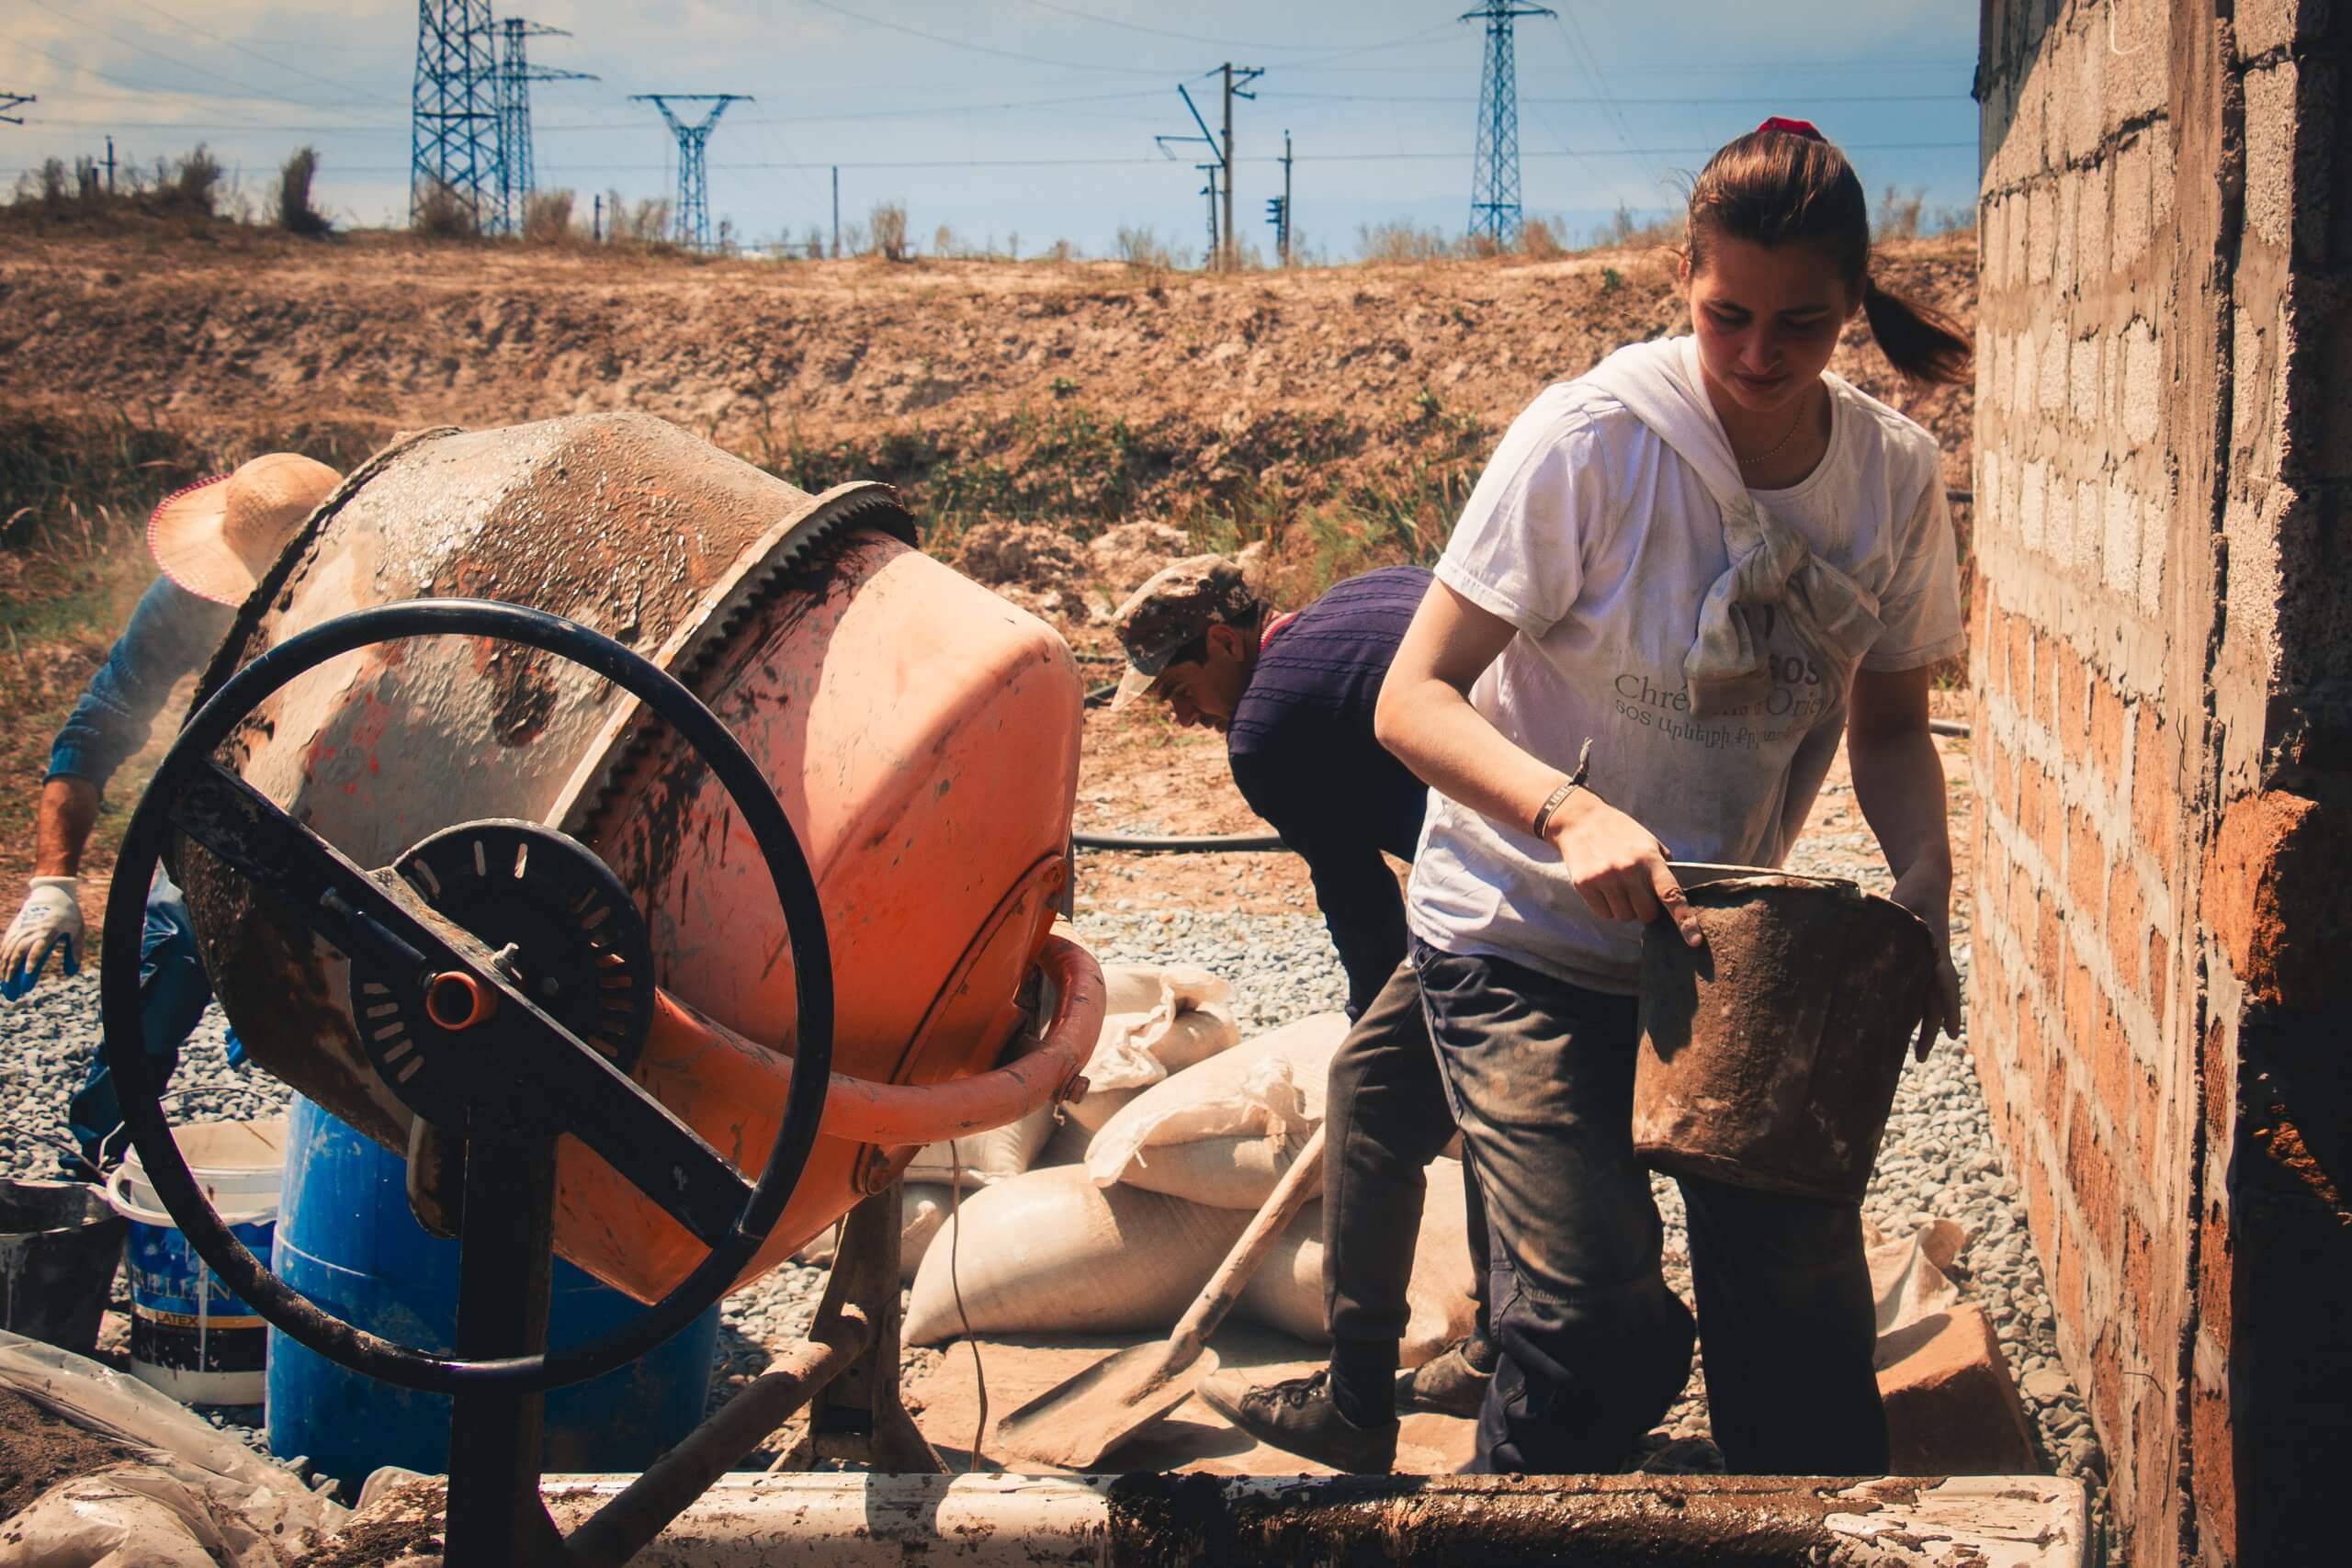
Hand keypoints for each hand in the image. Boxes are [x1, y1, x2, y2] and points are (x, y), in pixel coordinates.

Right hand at [2, 877, 83, 999]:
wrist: (52, 892)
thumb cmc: (68, 913)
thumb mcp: (77, 930)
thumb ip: (75, 951)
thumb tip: (71, 973)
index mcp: (48, 931)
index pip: (38, 948)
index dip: (32, 960)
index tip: (28, 974)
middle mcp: (31, 931)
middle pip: (18, 952)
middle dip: (13, 971)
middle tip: (12, 990)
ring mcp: (21, 929)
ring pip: (8, 950)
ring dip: (5, 968)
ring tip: (5, 984)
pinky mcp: (15, 928)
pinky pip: (5, 944)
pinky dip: (2, 957)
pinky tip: (2, 970)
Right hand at [1545, 793, 1702, 946]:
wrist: (1581, 820)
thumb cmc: (1621, 833)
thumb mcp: (1649, 842)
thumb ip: (1663, 868)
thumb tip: (1674, 898)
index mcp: (1650, 859)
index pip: (1671, 895)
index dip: (1685, 920)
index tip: (1694, 941)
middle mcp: (1628, 870)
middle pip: (1646, 914)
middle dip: (1645, 908)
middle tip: (1636, 891)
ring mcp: (1605, 878)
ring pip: (1624, 917)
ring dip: (1624, 908)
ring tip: (1617, 885)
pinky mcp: (1585, 884)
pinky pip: (1604, 914)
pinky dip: (1606, 906)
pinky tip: (1602, 887)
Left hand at [1889, 867, 1959, 1060]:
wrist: (1926, 881)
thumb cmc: (1914, 889)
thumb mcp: (1907, 900)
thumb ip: (1902, 915)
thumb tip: (1892, 927)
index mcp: (1935, 949)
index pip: (1944, 984)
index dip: (1948, 1009)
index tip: (1951, 1034)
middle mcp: (1934, 961)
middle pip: (1934, 1001)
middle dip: (1928, 1030)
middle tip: (1919, 1059)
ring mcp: (1928, 963)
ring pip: (1926, 1000)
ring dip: (1921, 1025)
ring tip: (1914, 1054)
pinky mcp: (1918, 960)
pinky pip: (1917, 989)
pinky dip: (1910, 1007)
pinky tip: (1899, 1025)